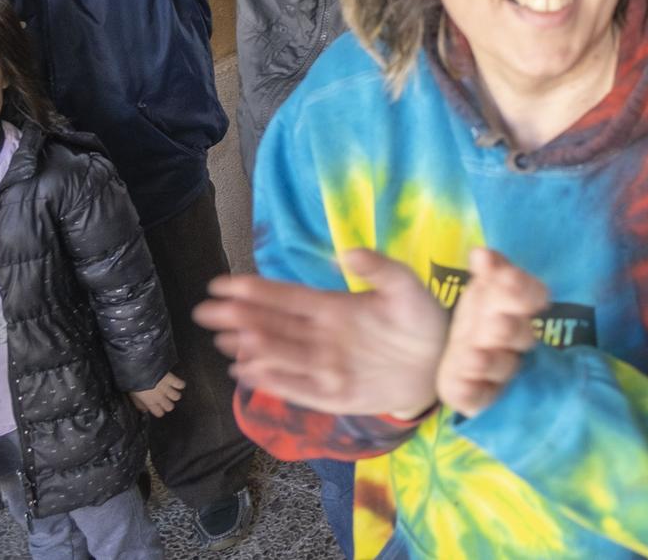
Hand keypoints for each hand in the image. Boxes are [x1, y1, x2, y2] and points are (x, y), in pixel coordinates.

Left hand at [129, 371, 185, 418]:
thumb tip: (143, 410)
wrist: (140, 368)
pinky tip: (175, 383)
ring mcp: (166, 388)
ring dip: (174, 394)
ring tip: (170, 391)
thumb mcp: (133, 395)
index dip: (159, 411)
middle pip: (170, 407)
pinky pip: (181, 385)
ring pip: (177, 397)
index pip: (160, 413)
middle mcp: (160, 397)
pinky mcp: (171, 379)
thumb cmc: (135, 381)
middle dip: (168, 404)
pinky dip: (180, 384)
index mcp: (150, 402)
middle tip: (165, 400)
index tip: (158, 408)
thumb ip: (139, 404)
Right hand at [195, 249, 447, 419]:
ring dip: (252, 347)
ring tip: (224, 339)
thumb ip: (379, 268)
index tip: (223, 283)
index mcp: (333, 308)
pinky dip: (273, 380)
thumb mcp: (406, 287)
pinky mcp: (333, 394)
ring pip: (280, 355)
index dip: (256, 290)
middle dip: (241, 317)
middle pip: (274, 325)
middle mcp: (321, 337)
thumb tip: (346, 252)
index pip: (287, 297)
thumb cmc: (420, 320)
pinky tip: (247, 370)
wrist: (440, 364)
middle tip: (207, 311)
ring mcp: (324, 366)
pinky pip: (297, 387)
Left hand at [435, 248, 549, 416]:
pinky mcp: (475, 397)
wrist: (438, 362)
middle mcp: (510, 341)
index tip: (506, 277)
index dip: (524, 289)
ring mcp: (495, 371)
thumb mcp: (480, 289)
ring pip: (501, 367)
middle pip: (518, 334)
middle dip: (510, 326)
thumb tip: (481, 252)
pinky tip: (462, 379)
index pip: (532, 297)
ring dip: (492, 361)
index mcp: (512, 308)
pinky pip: (477, 397)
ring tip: (476, 353)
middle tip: (498, 319)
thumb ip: (487, 271)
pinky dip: (472, 390)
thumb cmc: (475, 318)